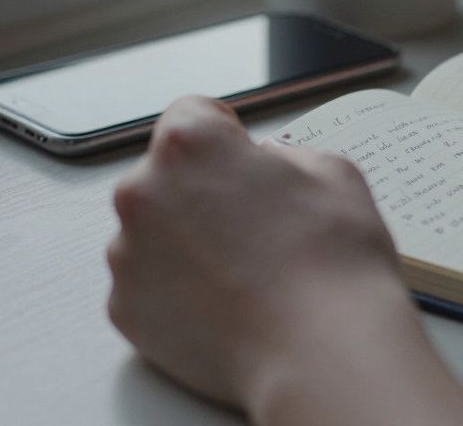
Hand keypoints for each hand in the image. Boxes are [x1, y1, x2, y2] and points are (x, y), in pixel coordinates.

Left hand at [107, 96, 462, 424]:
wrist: (321, 351)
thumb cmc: (333, 260)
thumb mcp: (335, 174)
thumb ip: (287, 158)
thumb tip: (268, 167)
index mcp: (191, 145)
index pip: (191, 113)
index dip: (224, 132)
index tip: (241, 154)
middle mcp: (144, 193)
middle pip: (166, 175)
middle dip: (202, 190)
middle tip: (255, 222)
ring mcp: (129, 255)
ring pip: (154, 232)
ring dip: (188, 241)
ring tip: (246, 271)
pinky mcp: (127, 310)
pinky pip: (149, 285)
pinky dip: (178, 290)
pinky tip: (228, 303)